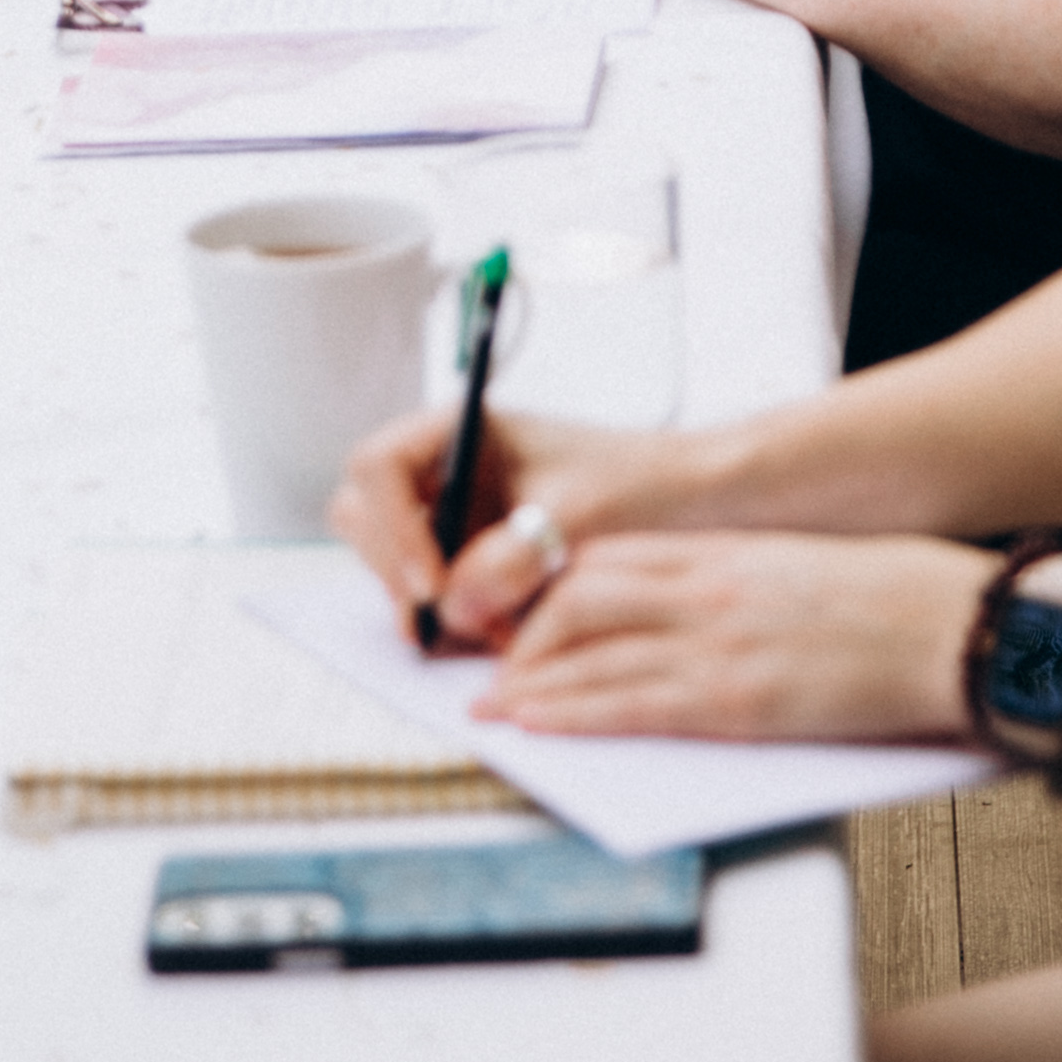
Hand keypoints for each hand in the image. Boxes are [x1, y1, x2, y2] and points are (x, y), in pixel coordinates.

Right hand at [326, 399, 699, 645]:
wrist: (695, 509)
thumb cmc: (643, 486)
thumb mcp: (578, 516)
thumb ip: (511, 557)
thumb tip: (451, 601)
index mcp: (459, 429)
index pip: (378, 466)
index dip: (391, 526)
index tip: (433, 581)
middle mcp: (443, 471)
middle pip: (366, 517)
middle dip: (398, 571)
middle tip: (445, 617)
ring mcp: (452, 518)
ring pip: (394, 565)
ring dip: (432, 603)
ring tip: (500, 628)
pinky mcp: (471, 564)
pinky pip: (435, 598)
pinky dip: (460, 621)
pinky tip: (510, 632)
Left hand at [474, 527, 982, 747]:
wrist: (962, 629)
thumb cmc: (895, 601)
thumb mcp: (795, 571)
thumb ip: (731, 582)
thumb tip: (678, 613)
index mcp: (725, 551)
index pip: (606, 558)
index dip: (547, 587)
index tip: (519, 612)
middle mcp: (709, 587)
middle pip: (577, 598)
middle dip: (522, 637)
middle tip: (494, 668)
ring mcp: (720, 642)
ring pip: (588, 651)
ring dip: (528, 681)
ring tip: (493, 706)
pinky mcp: (740, 699)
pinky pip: (631, 705)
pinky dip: (571, 713)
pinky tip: (537, 724)